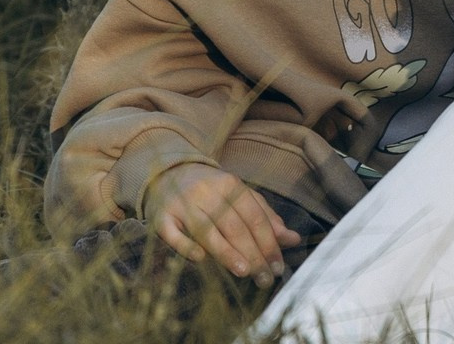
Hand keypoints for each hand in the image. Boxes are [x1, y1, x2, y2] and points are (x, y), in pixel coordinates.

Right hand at [142, 163, 300, 284]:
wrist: (169, 174)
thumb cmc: (211, 192)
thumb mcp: (239, 196)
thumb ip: (265, 216)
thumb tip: (292, 239)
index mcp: (231, 184)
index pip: (254, 216)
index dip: (269, 242)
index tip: (278, 266)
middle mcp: (208, 192)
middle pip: (234, 225)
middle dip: (253, 253)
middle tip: (264, 278)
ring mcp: (183, 205)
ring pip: (208, 231)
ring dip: (227, 252)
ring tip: (244, 271)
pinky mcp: (161, 218)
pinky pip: (174, 235)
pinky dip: (187, 247)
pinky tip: (201, 259)